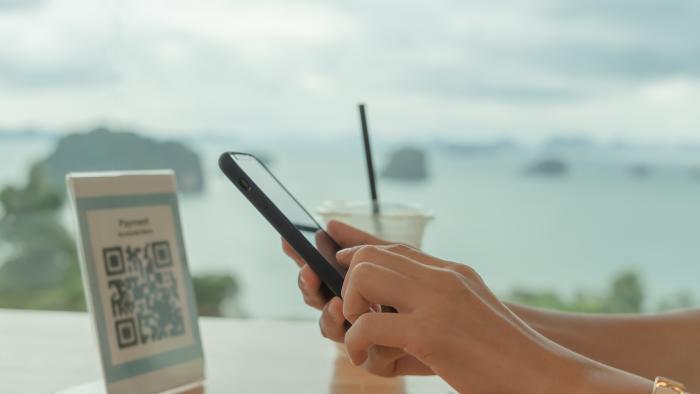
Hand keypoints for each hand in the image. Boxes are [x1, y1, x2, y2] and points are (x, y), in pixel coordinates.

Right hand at [282, 221, 431, 375]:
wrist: (476, 343)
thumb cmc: (438, 299)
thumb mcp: (404, 267)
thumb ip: (368, 248)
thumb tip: (330, 224)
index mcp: (357, 286)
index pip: (321, 269)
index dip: (302, 256)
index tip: (287, 239)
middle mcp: (355, 312)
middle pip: (318, 297)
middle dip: (309, 283)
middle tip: (309, 272)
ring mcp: (366, 337)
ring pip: (332, 328)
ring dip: (329, 316)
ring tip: (336, 304)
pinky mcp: (382, 361)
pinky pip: (367, 354)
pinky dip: (368, 344)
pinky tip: (366, 336)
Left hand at [336, 244, 597, 392]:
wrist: (542, 376)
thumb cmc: (502, 354)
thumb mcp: (467, 315)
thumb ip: (430, 304)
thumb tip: (385, 310)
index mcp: (450, 272)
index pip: (392, 246)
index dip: (356, 247)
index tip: (334, 253)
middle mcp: (442, 277)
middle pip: (368, 255)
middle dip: (347, 285)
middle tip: (356, 317)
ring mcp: (436, 301)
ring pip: (362, 277)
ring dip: (349, 310)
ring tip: (363, 339)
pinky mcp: (430, 333)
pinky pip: (367, 324)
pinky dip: (357, 344)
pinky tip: (372, 361)